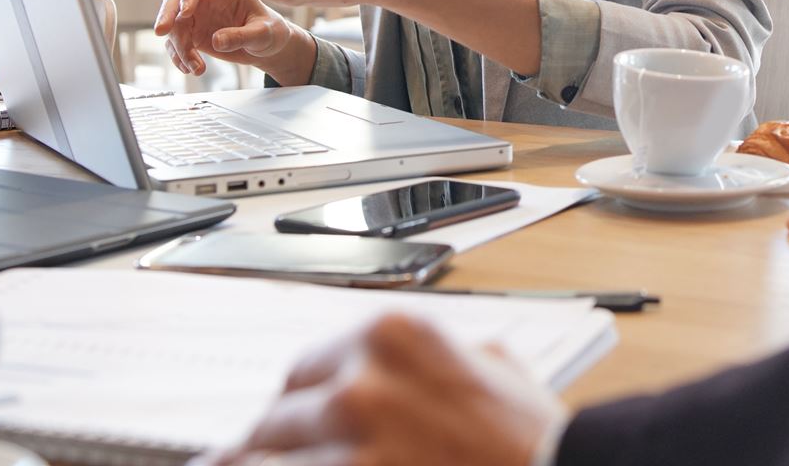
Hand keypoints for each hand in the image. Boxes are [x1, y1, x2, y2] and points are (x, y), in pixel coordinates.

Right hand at [154, 0, 315, 84]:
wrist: (268, 47)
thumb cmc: (271, 31)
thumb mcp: (264, 34)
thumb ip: (243, 35)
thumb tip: (217, 41)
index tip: (185, 13)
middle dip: (166, 14)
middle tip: (161, 32)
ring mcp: (196, 16)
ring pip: (174, 25)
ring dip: (179, 47)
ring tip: (196, 67)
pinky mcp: (192, 34)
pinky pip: (176, 44)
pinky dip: (179, 57)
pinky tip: (191, 69)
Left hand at [191, 313, 564, 465]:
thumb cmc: (532, 439)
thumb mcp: (491, 369)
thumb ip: (438, 359)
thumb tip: (411, 368)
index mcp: (395, 335)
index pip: (303, 370)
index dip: (294, 407)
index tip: (285, 429)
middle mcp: (362, 380)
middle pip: (277, 419)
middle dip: (272, 447)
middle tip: (256, 460)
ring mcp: (351, 440)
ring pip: (262, 462)